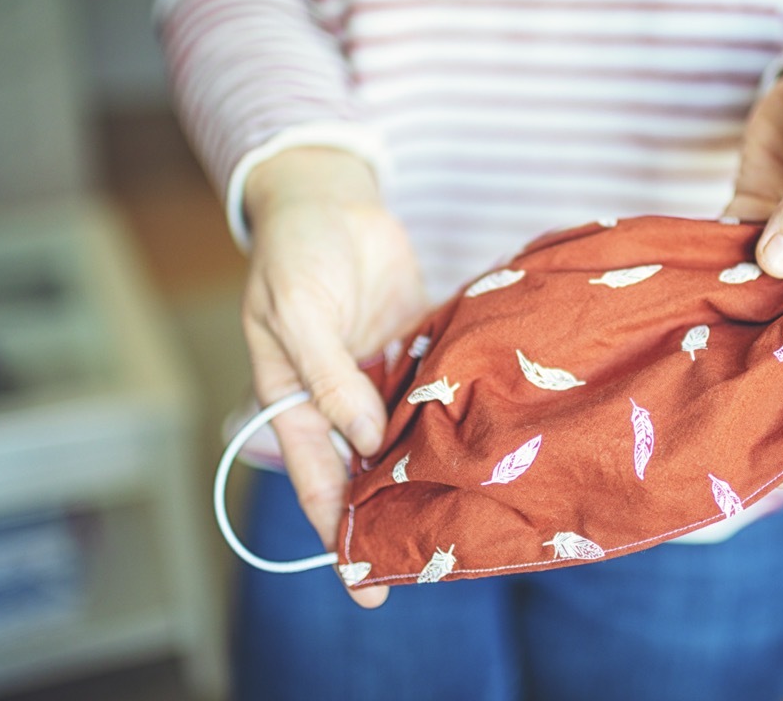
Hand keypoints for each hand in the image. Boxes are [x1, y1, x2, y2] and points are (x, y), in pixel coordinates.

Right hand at [243, 148, 427, 606]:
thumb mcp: (297, 313)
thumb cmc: (297, 254)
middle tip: (427, 565)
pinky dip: (454, 416)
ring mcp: (380, 377)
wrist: (331, 198)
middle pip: (365, 473)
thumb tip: (366, 442)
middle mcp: (339, 400)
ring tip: (466, 516)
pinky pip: (434, 392)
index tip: (362, 584)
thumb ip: (329, 377)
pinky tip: (489, 444)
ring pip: (405, 439)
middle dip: (390, 518)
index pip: (316, 480)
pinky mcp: (416, 351)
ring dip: (428, 472)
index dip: (337, 533)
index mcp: (294, 400)